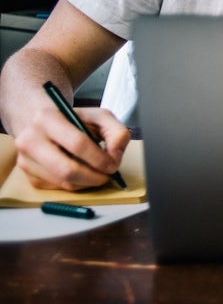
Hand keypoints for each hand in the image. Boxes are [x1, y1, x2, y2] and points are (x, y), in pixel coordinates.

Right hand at [14, 105, 130, 190]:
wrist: (36, 119)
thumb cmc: (71, 118)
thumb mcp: (98, 116)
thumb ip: (116, 131)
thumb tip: (115, 156)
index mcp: (47, 119)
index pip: (78, 144)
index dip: (99, 159)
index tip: (113, 165)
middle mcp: (30, 140)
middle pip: (67, 170)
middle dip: (93, 177)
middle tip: (107, 176)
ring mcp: (25, 159)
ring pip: (63, 182)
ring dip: (86, 182)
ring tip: (96, 172)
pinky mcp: (27, 174)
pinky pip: (57, 187)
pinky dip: (74, 184)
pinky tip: (80, 172)